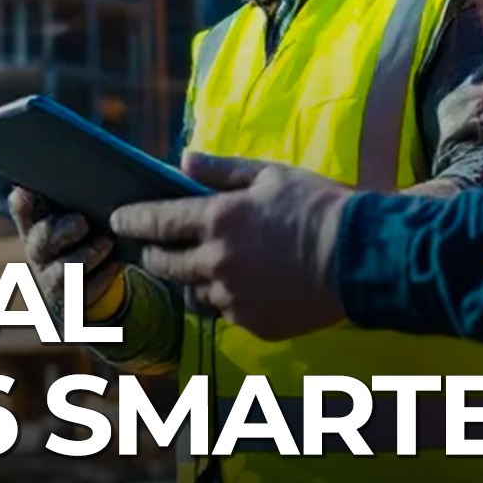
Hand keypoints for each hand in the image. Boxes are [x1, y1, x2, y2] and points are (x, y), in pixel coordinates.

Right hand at [9, 187, 121, 312]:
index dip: (21, 204)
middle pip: (40, 243)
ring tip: (106, 244)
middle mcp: (39, 253)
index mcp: (36, 225)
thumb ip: (80, 193)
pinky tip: (117, 264)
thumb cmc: (86, 236)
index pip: (21, 212)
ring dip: (84, 257)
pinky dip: (102, 278)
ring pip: (62, 272)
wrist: (93, 284)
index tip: (26, 193)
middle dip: (60, 232)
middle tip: (82, 222)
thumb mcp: (80, 213)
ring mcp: (51, 281)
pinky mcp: (70, 304)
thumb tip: (102, 162)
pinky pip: (83, 294)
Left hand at [106, 153, 354, 340]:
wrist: (362, 257)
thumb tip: (182, 159)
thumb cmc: (319, 206)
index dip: (134, 220)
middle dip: (155, 254)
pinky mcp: (254, 323)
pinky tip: (242, 287)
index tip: (119, 219)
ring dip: (189, 281)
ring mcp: (235, 297)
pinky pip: (226, 314)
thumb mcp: (270, 174)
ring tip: (199, 270)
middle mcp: (218, 262)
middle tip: (156, 248)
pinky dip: (226, 300)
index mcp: (218, 220)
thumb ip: (221, 170)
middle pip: (165, 264)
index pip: (157, 221)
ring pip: (192, 295)